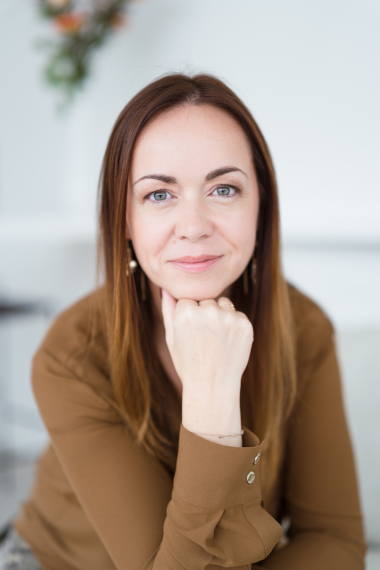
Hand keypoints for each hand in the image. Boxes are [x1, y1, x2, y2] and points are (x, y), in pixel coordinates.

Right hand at [161, 289, 253, 444]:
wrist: (212, 386)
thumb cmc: (188, 363)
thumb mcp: (171, 338)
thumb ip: (168, 311)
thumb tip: (165, 289)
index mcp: (186, 313)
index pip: (188, 301)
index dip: (188, 317)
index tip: (190, 334)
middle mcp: (208, 312)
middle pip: (206, 301)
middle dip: (204, 315)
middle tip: (203, 340)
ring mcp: (228, 318)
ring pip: (224, 304)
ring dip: (221, 316)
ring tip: (216, 340)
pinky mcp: (245, 325)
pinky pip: (238, 315)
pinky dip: (234, 325)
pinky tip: (228, 343)